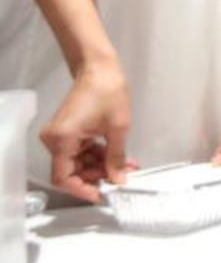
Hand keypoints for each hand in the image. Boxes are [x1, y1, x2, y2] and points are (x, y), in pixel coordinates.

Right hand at [40, 60, 133, 201]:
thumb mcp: (118, 128)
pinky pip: (79, 151)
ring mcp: (59, 136)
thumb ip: (116, 158)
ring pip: (77, 162)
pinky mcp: (67, 132)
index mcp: (61, 140)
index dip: (83, 189)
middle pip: (71, 171)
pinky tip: (116, 157)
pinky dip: (96, 155)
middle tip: (121, 176)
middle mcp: (54, 140)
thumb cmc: (108, 91)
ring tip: (125, 166)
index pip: (64, 177)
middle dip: (97, 176)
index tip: (103, 194)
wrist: (99, 68)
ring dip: (100, 166)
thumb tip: (119, 180)